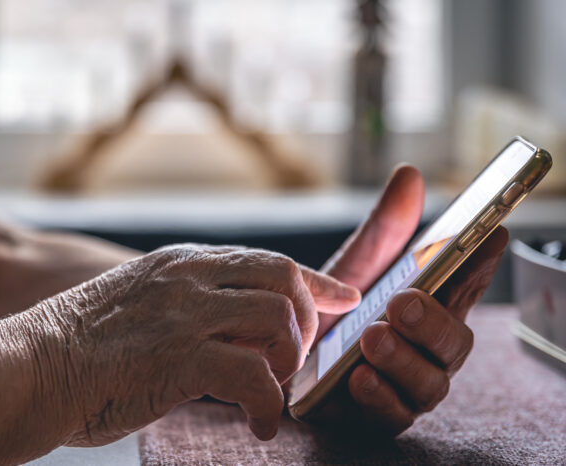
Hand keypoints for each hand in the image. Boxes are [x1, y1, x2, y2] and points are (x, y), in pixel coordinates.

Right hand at [26, 244, 359, 445]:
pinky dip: (269, 406)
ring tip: (270, 390)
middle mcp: (188, 278)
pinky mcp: (180, 356)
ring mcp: (185, 313)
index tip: (345, 296)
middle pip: (283, 281)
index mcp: (179, 264)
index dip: (315, 279)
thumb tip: (225, 328)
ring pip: (278, 322)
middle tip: (294, 359)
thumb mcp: (135, 303)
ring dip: (288, 362)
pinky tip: (258, 426)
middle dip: (306, 320)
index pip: (266, 260)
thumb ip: (181, 303)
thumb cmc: (75, 348)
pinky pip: (256, 378)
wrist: (25, 368)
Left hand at [311, 165, 507, 435]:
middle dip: (434, 322)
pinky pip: (392, 416)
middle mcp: (425, 351)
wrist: (274, 358)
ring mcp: (405, 387)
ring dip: (404, 358)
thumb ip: (381, 232)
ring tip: (373, 338)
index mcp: (427, 311)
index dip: (482, 263)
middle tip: (403, 302)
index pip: (466, 287)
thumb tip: (409, 174)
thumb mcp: (349, 270)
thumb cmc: (326, 315)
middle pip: (456, 342)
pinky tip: (357, 378)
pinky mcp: (376, 417)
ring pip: (430, 383)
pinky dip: (378, 396)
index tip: (489, 234)